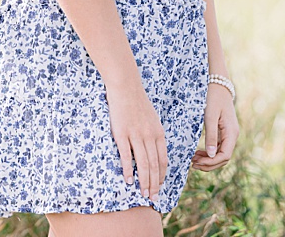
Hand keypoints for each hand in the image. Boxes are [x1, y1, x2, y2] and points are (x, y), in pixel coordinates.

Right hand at [106, 82, 167, 200]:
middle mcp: (150, 136)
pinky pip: (127, 156)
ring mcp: (136, 135)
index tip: (159, 187)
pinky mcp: (122, 133)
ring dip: (144, 181)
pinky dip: (129, 170)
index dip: (161, 176)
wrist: (125, 86)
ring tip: (143, 194)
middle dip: (154, 184)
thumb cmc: (137, 102)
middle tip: (152, 198)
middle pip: (154, 166)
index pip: (163, 160)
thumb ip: (154, 134)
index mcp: (158, 133)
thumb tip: (154, 150)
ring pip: (143, 164)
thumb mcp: (152, 119)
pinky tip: (128, 180)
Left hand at [191, 83, 238, 170]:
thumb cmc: (213, 98)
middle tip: (193, 164)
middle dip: (209, 164)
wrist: (218, 84)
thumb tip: (210, 154)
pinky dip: (209, 152)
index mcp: (231, 133)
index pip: (224, 156)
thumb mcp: (209, 116)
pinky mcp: (224, 132)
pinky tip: (198, 153)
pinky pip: (218, 147)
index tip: (198, 163)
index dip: (211, 162)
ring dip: (208, 159)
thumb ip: (210, 135)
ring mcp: (229, 134)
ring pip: (220, 154)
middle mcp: (232, 136)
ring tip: (193, 161)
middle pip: (223, 158)